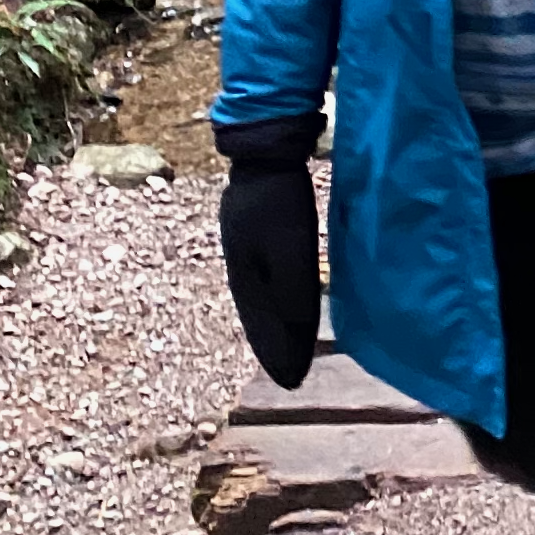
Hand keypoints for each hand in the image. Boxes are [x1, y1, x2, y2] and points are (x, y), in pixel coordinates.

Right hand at [214, 120, 321, 390]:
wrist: (263, 152)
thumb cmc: (279, 200)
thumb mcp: (290, 248)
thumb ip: (293, 291)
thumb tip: (295, 333)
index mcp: (244, 275)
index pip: (263, 325)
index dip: (278, 353)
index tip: (291, 382)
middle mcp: (240, 266)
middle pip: (257, 315)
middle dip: (272, 345)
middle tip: (288, 376)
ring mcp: (245, 246)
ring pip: (259, 298)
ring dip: (273, 324)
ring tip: (285, 348)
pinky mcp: (256, 230)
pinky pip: (265, 278)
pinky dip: (275, 298)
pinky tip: (283, 300)